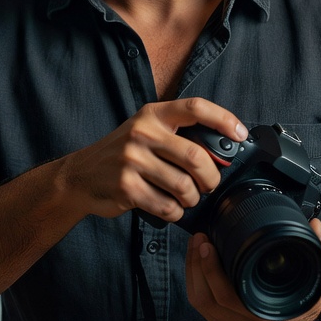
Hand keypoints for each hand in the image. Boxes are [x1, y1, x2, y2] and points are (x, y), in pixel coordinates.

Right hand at [59, 98, 246, 222]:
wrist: (79, 176)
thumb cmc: (121, 154)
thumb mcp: (144, 132)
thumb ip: (175, 135)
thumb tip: (221, 152)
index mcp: (152, 114)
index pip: (195, 108)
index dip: (223, 119)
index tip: (240, 134)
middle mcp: (142, 133)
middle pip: (195, 156)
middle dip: (211, 177)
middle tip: (210, 185)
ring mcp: (132, 160)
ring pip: (183, 186)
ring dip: (192, 199)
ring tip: (187, 199)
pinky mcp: (126, 187)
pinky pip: (166, 206)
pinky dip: (174, 212)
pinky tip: (170, 208)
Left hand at [185, 218, 320, 320]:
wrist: (309, 312)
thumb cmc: (308, 290)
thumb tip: (316, 227)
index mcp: (264, 313)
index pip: (227, 297)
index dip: (212, 270)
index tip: (209, 244)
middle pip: (205, 298)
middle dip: (196, 265)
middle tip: (199, 237)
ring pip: (199, 300)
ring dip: (192, 270)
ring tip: (195, 243)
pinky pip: (201, 302)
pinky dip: (193, 279)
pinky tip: (196, 258)